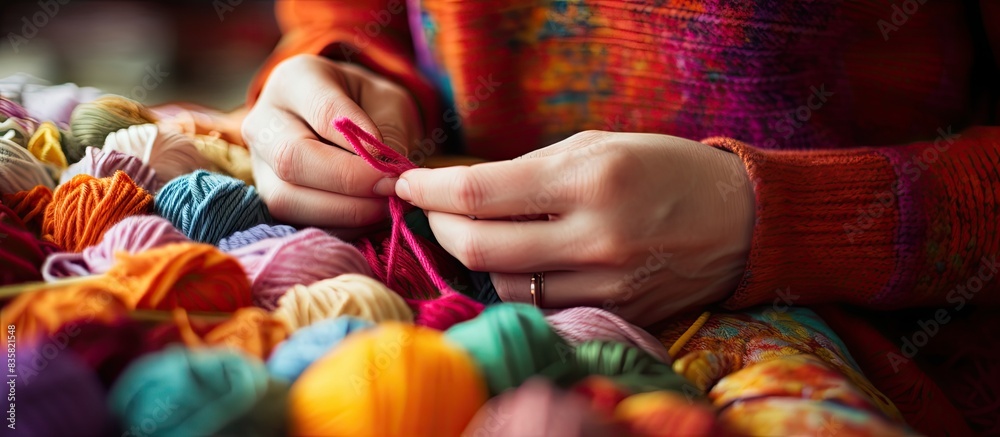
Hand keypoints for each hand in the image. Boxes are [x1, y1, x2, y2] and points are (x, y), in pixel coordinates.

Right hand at [243, 54, 422, 229]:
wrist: (350, 122)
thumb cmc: (370, 107)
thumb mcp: (389, 105)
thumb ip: (390, 135)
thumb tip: (387, 175)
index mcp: (294, 81)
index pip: (323, 111)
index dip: (360, 142)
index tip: (393, 161)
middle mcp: (264, 121)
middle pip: (292, 158)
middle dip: (348, 181)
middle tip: (391, 188)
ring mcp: (260, 164)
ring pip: (287, 198)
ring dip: (344, 210)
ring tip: (384, 206)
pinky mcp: (268, 199)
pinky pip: (297, 223)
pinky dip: (338, 227)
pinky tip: (368, 217)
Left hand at [396, 131, 754, 324]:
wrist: (741, 218)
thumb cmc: (663, 168)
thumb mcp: (597, 145)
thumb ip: (528, 170)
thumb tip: (460, 188)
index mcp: (588, 180)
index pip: (479, 193)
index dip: (429, 190)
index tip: (407, 183)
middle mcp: (595, 237)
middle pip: (478, 249)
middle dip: (440, 228)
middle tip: (434, 210)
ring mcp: (607, 283)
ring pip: (506, 284)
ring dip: (481, 258)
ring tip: (489, 231)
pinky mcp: (617, 312)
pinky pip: (544, 305)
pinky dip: (522, 283)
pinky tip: (528, 260)